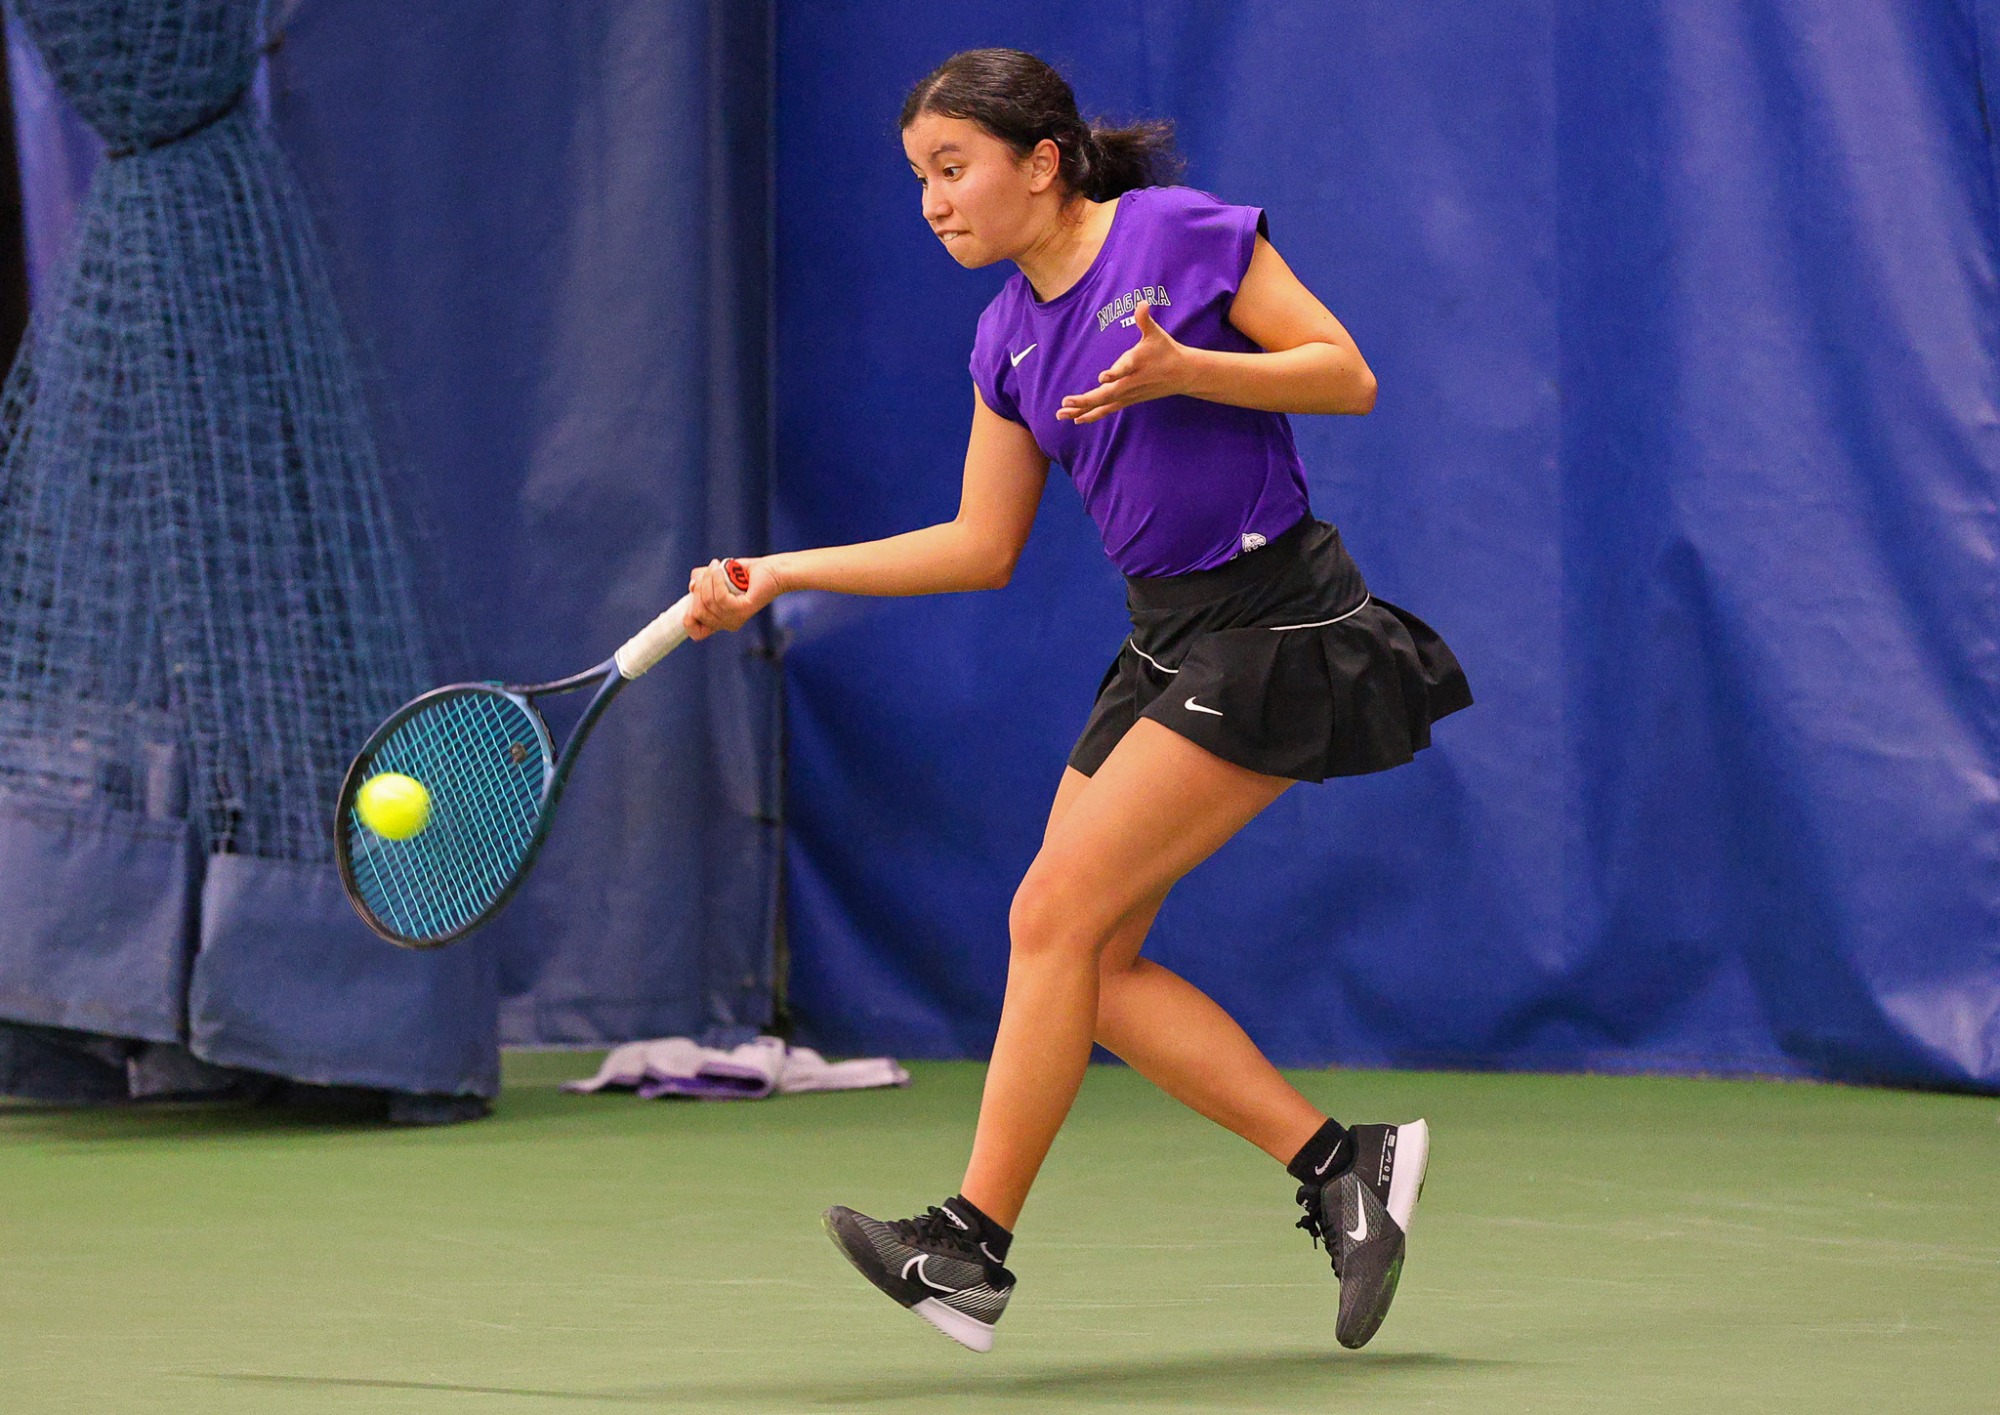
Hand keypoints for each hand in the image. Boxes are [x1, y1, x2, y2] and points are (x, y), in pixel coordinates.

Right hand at [684, 557, 778, 639]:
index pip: (696, 633)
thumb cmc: (747, 573)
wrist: (774, 571)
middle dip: (699, 588)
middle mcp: (727, 623)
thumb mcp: (717, 576)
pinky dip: (717, 581)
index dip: (687, 619)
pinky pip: (720, 598)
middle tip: (710, 570)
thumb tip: (692, 586)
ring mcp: (735, 619)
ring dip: (708, 580)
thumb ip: (702, 581)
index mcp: (720, 619)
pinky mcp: (743, 610)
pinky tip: (720, 569)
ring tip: (717, 566)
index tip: (693, 594)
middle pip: (697, 612)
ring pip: (708, 603)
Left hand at [1056, 302, 1191, 425]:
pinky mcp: (1127, 400)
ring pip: (1103, 405)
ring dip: (1082, 411)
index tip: (1102, 377)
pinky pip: (1107, 410)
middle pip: (1107, 394)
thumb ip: (1145, 320)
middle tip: (1066, 402)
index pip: (1125, 369)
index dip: (1114, 373)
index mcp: (1137, 364)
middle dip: (1086, 400)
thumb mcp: (1156, 334)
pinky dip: (1091, 415)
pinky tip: (1076, 420)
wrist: (1182, 374)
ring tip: (1061, 414)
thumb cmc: (1166, 350)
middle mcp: (1131, 383)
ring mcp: (1128, 394)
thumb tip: (1142, 303)